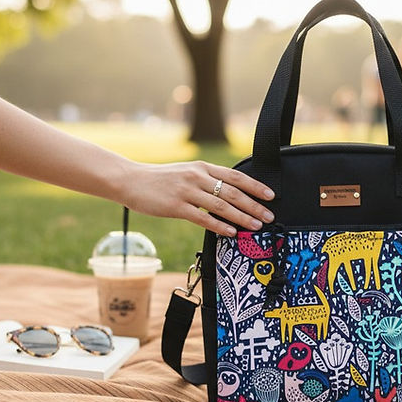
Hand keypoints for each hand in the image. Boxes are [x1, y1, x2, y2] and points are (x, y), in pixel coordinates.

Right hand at [118, 161, 274, 235]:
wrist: (131, 180)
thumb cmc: (160, 180)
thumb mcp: (186, 173)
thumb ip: (206, 180)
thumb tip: (228, 194)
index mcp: (202, 167)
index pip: (235, 176)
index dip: (255, 186)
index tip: (271, 196)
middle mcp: (197, 177)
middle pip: (233, 193)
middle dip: (254, 206)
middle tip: (269, 217)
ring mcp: (186, 191)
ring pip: (221, 206)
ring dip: (242, 217)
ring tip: (255, 226)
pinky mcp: (176, 206)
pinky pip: (203, 217)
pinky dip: (219, 226)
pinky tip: (231, 233)